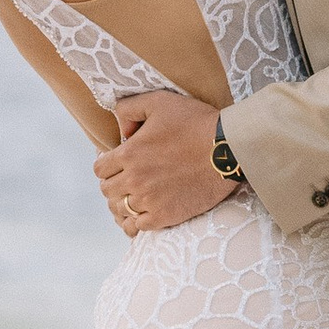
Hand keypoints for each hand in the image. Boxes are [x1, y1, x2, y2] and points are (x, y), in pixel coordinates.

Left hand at [94, 90, 241, 234]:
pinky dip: (134, 223)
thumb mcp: (159, 101)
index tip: (117, 164)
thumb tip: (119, 129)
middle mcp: (134, 179)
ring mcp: (149, 200)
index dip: (106, 165)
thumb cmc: (196, 122)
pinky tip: (139, 216)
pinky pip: (136, 228)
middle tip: (126, 179)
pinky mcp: (165, 216)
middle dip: (113, 183)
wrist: (228, 149)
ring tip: (131, 198)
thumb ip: (129, 108)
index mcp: (129, 153)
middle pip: (107, 190)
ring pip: (119, 210)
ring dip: (121, 204)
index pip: (100, 169)